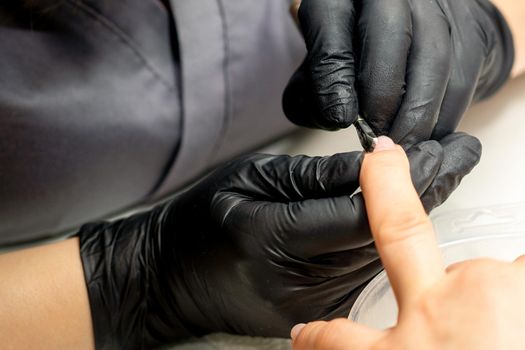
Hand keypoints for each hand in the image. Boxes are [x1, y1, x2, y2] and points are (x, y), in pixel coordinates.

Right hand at [78, 134, 479, 348]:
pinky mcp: (311, 317)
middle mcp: (295, 285)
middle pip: (379, 240)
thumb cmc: (203, 222)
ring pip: (377, 259)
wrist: (172, 278)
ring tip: (437, 175)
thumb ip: (314, 176)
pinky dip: (382, 242)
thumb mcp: (252, 179)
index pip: (359, 213)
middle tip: (451, 155)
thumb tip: (371, 166)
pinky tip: (397, 216)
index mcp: (272, 240)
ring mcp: (306, 309)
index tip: (430, 149)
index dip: (402, 180)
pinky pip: (361, 276)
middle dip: (423, 193)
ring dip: (411, 218)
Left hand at [283, 0, 513, 145]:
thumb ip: (315, 90)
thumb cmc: (355, 58)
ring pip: (432, 57)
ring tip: (401, 146)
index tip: (339, 118)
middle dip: (382, 95)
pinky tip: (426, 139)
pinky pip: (461, 77)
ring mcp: (436, 7)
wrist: (415, 34)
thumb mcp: (321, 68)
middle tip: (376, 138)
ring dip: (416, 113)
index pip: (332, 22)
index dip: (333, 72)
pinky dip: (444, 116)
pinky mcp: (468, 31)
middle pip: (390, 33)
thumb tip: (336, 116)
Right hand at [291, 137, 524, 349]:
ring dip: (501, 303)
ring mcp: (490, 290)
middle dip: (387, 189)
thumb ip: (385, 348)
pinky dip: (518, 293)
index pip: (337, 340)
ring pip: (486, 276)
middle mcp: (438, 312)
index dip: (317, 336)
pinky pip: (518, 276)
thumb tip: (353, 345)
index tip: (304, 336)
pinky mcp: (524, 280)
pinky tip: (516, 319)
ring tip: (507, 328)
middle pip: (402, 239)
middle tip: (383, 159)